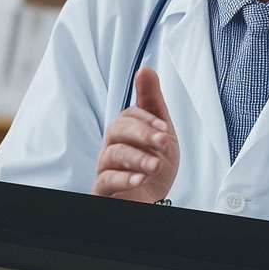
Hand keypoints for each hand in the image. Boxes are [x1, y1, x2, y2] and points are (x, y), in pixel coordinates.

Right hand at [92, 66, 179, 201]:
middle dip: (142, 135)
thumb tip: (145, 70)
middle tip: (162, 143)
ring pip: (113, 155)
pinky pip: (106, 180)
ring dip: (137, 158)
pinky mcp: (104, 189)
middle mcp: (112, 147)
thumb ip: (152, 100)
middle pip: (117, 131)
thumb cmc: (155, 165)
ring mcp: (107, 168)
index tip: (164, 130)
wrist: (154, 199)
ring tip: (155, 165)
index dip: (146, 120)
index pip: (128, 116)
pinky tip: (140, 178)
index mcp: (125, 132)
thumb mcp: (161, 131)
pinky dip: (124, 178)